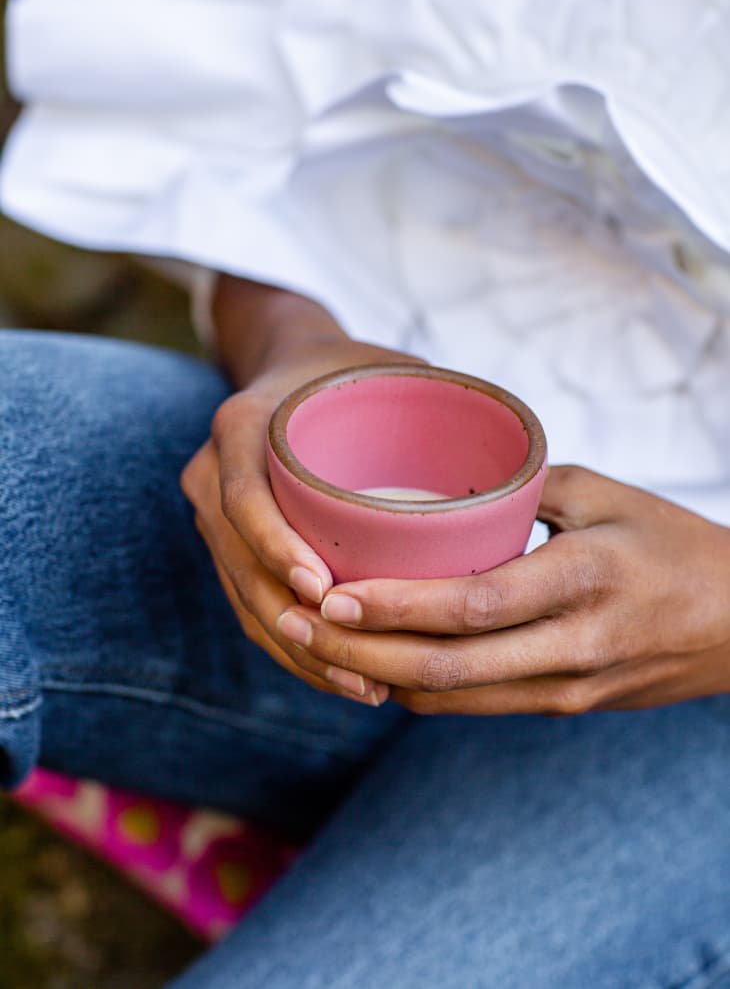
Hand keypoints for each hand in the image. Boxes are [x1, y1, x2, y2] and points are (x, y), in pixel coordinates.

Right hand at [181, 336, 420, 706]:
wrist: (296, 367)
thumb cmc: (357, 371)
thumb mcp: (391, 369)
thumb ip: (440, 402)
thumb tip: (531, 468)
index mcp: (243, 424)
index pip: (245, 498)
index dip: (276, 547)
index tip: (324, 589)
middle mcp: (213, 471)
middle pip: (240, 567)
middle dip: (298, 628)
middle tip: (363, 668)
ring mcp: (213, 513)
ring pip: (245, 601)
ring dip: (300, 653)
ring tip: (364, 689)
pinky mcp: (229, 546)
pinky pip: (250, 607)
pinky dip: (294, 647)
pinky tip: (344, 677)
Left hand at [273, 466, 729, 713]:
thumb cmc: (673, 544)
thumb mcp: (606, 495)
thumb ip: (522, 490)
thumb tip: (438, 490)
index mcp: (584, 580)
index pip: (473, 606)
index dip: (395, 607)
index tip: (327, 593)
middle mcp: (572, 647)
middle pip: (446, 669)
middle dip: (358, 654)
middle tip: (293, 624)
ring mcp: (568, 687)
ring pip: (452, 699)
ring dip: (375, 677)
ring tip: (313, 646)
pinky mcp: (563, 706)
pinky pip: (474, 706)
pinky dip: (416, 688)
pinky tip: (371, 663)